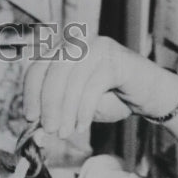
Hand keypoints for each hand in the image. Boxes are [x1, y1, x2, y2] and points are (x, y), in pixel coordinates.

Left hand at [24, 34, 177, 138]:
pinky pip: (92, 86)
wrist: (146, 96)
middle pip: (51, 75)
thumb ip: (54, 116)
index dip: (30, 95)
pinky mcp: (115, 57)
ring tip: (65, 133)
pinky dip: (84, 110)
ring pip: (71, 82)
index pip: (36, 70)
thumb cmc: (108, 100)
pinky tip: (82, 126)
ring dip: (66, 112)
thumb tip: (35, 134)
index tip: (30, 119)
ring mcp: (96, 47)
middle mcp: (77, 44)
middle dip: (47, 106)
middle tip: (49, 131)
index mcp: (61, 52)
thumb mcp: (74, 109)